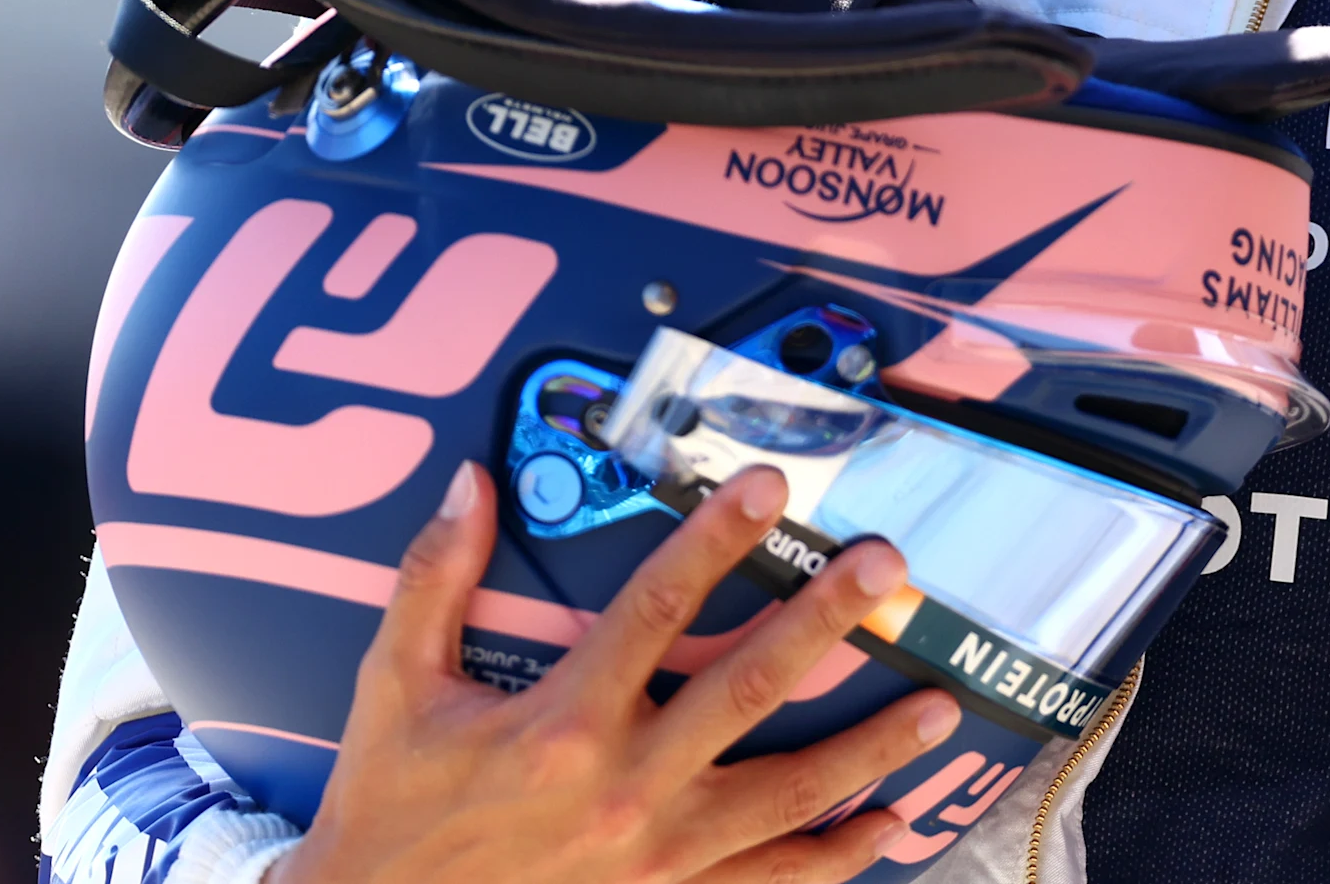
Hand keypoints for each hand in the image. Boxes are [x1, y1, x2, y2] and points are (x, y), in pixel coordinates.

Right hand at [280, 462, 962, 883]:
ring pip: (786, 794)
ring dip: (868, 748)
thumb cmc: (390, 810)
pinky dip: (836, 859)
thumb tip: (468, 484)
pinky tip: (890, 826)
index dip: (715, 541)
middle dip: (825, 623)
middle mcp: (620, 787)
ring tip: (940, 705)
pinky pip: (769, 882)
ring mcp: (653, 855)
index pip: (655, 608)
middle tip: (887, 570)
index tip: (770, 486)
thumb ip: (434, 581)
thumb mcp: (394, 688)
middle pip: (746, 691)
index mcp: (558, 723)